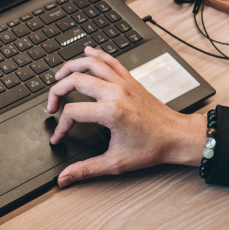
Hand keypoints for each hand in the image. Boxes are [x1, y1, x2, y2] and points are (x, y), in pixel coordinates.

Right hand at [47, 46, 206, 187]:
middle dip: (56, 91)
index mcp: (111, 111)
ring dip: (71, 66)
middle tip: (51, 105)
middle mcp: (116, 92)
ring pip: (91, 63)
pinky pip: (110, 60)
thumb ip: (86, 170)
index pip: (72, 112)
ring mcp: (123, 83)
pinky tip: (87, 52)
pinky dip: (96, 54)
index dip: (61, 126)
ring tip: (59, 75)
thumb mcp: (116, 162)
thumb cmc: (152, 148)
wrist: (177, 137)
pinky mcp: (130, 80)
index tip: (59, 137)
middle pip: (75, 80)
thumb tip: (65, 177)